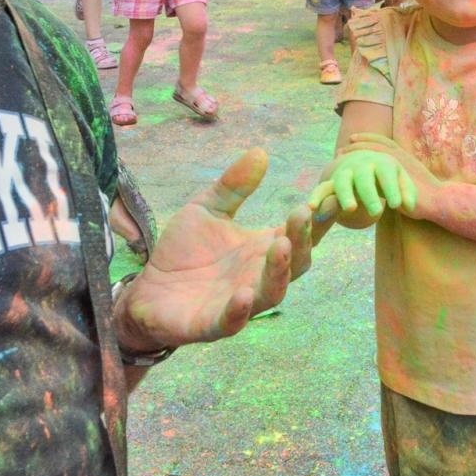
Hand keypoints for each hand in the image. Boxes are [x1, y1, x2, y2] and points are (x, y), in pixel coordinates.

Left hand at [114, 149, 308, 354]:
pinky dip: (239, 311)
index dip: (317, 218)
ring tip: (281, 246)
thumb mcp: (207, 209)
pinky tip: (242, 295)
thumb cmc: (183, 252)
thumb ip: (233, 186)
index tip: (330, 196)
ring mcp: (239, 302)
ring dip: (280, 272)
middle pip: (295, 263)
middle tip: (301, 214)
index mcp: (262, 249)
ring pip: (272, 293)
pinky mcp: (211, 324)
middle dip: (303, 240)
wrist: (145, 291)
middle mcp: (258, 276)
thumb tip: (261, 151)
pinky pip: (231, 322)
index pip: (299, 234)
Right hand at [309, 142, 419, 223]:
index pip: (387, 174)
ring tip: (351, 209)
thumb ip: (407, 193)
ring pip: (342, 182)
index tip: (396, 205)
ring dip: (345, 194)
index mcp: (382, 162)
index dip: (392, 188)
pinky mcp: (332, 182)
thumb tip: (409, 207)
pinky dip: (317, 196)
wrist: (365, 161)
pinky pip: (322, 189)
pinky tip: (313, 207)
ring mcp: (345, 173)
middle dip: (369, 194)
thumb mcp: (401, 180)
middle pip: (364, 178)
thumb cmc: (387, 176)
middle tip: (376, 212)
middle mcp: (361, 166)